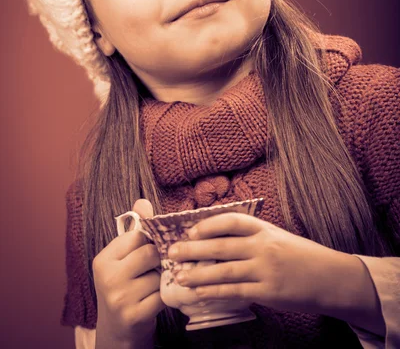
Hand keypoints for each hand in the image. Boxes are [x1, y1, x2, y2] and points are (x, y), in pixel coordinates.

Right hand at [93, 199, 164, 346]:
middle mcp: (108, 277)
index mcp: (103, 260)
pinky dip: (166, 295)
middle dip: (158, 259)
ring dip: (163, 279)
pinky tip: (158, 297)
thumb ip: (134, 231)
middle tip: (157, 267)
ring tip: (155, 284)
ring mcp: (120, 298)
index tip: (153, 247)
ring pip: (158, 274)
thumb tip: (142, 201)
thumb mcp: (123, 259)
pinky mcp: (134, 315)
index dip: (150, 240)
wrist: (117, 331)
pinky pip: (162, 295)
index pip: (137, 236)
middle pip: (149, 252)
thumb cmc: (123, 288)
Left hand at [167, 212, 347, 313]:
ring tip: (179, 276)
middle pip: (221, 246)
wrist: (331, 278)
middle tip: (172, 251)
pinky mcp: (268, 292)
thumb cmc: (302, 256)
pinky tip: (200, 293)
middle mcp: (263, 246)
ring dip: (198, 274)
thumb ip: (253, 236)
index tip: (190, 230)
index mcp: (265, 229)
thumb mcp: (278, 237)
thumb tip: (220, 238)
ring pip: (224, 271)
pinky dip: (215, 292)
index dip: (208, 224)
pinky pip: (235, 291)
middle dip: (193, 249)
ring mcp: (266, 270)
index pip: (232, 221)